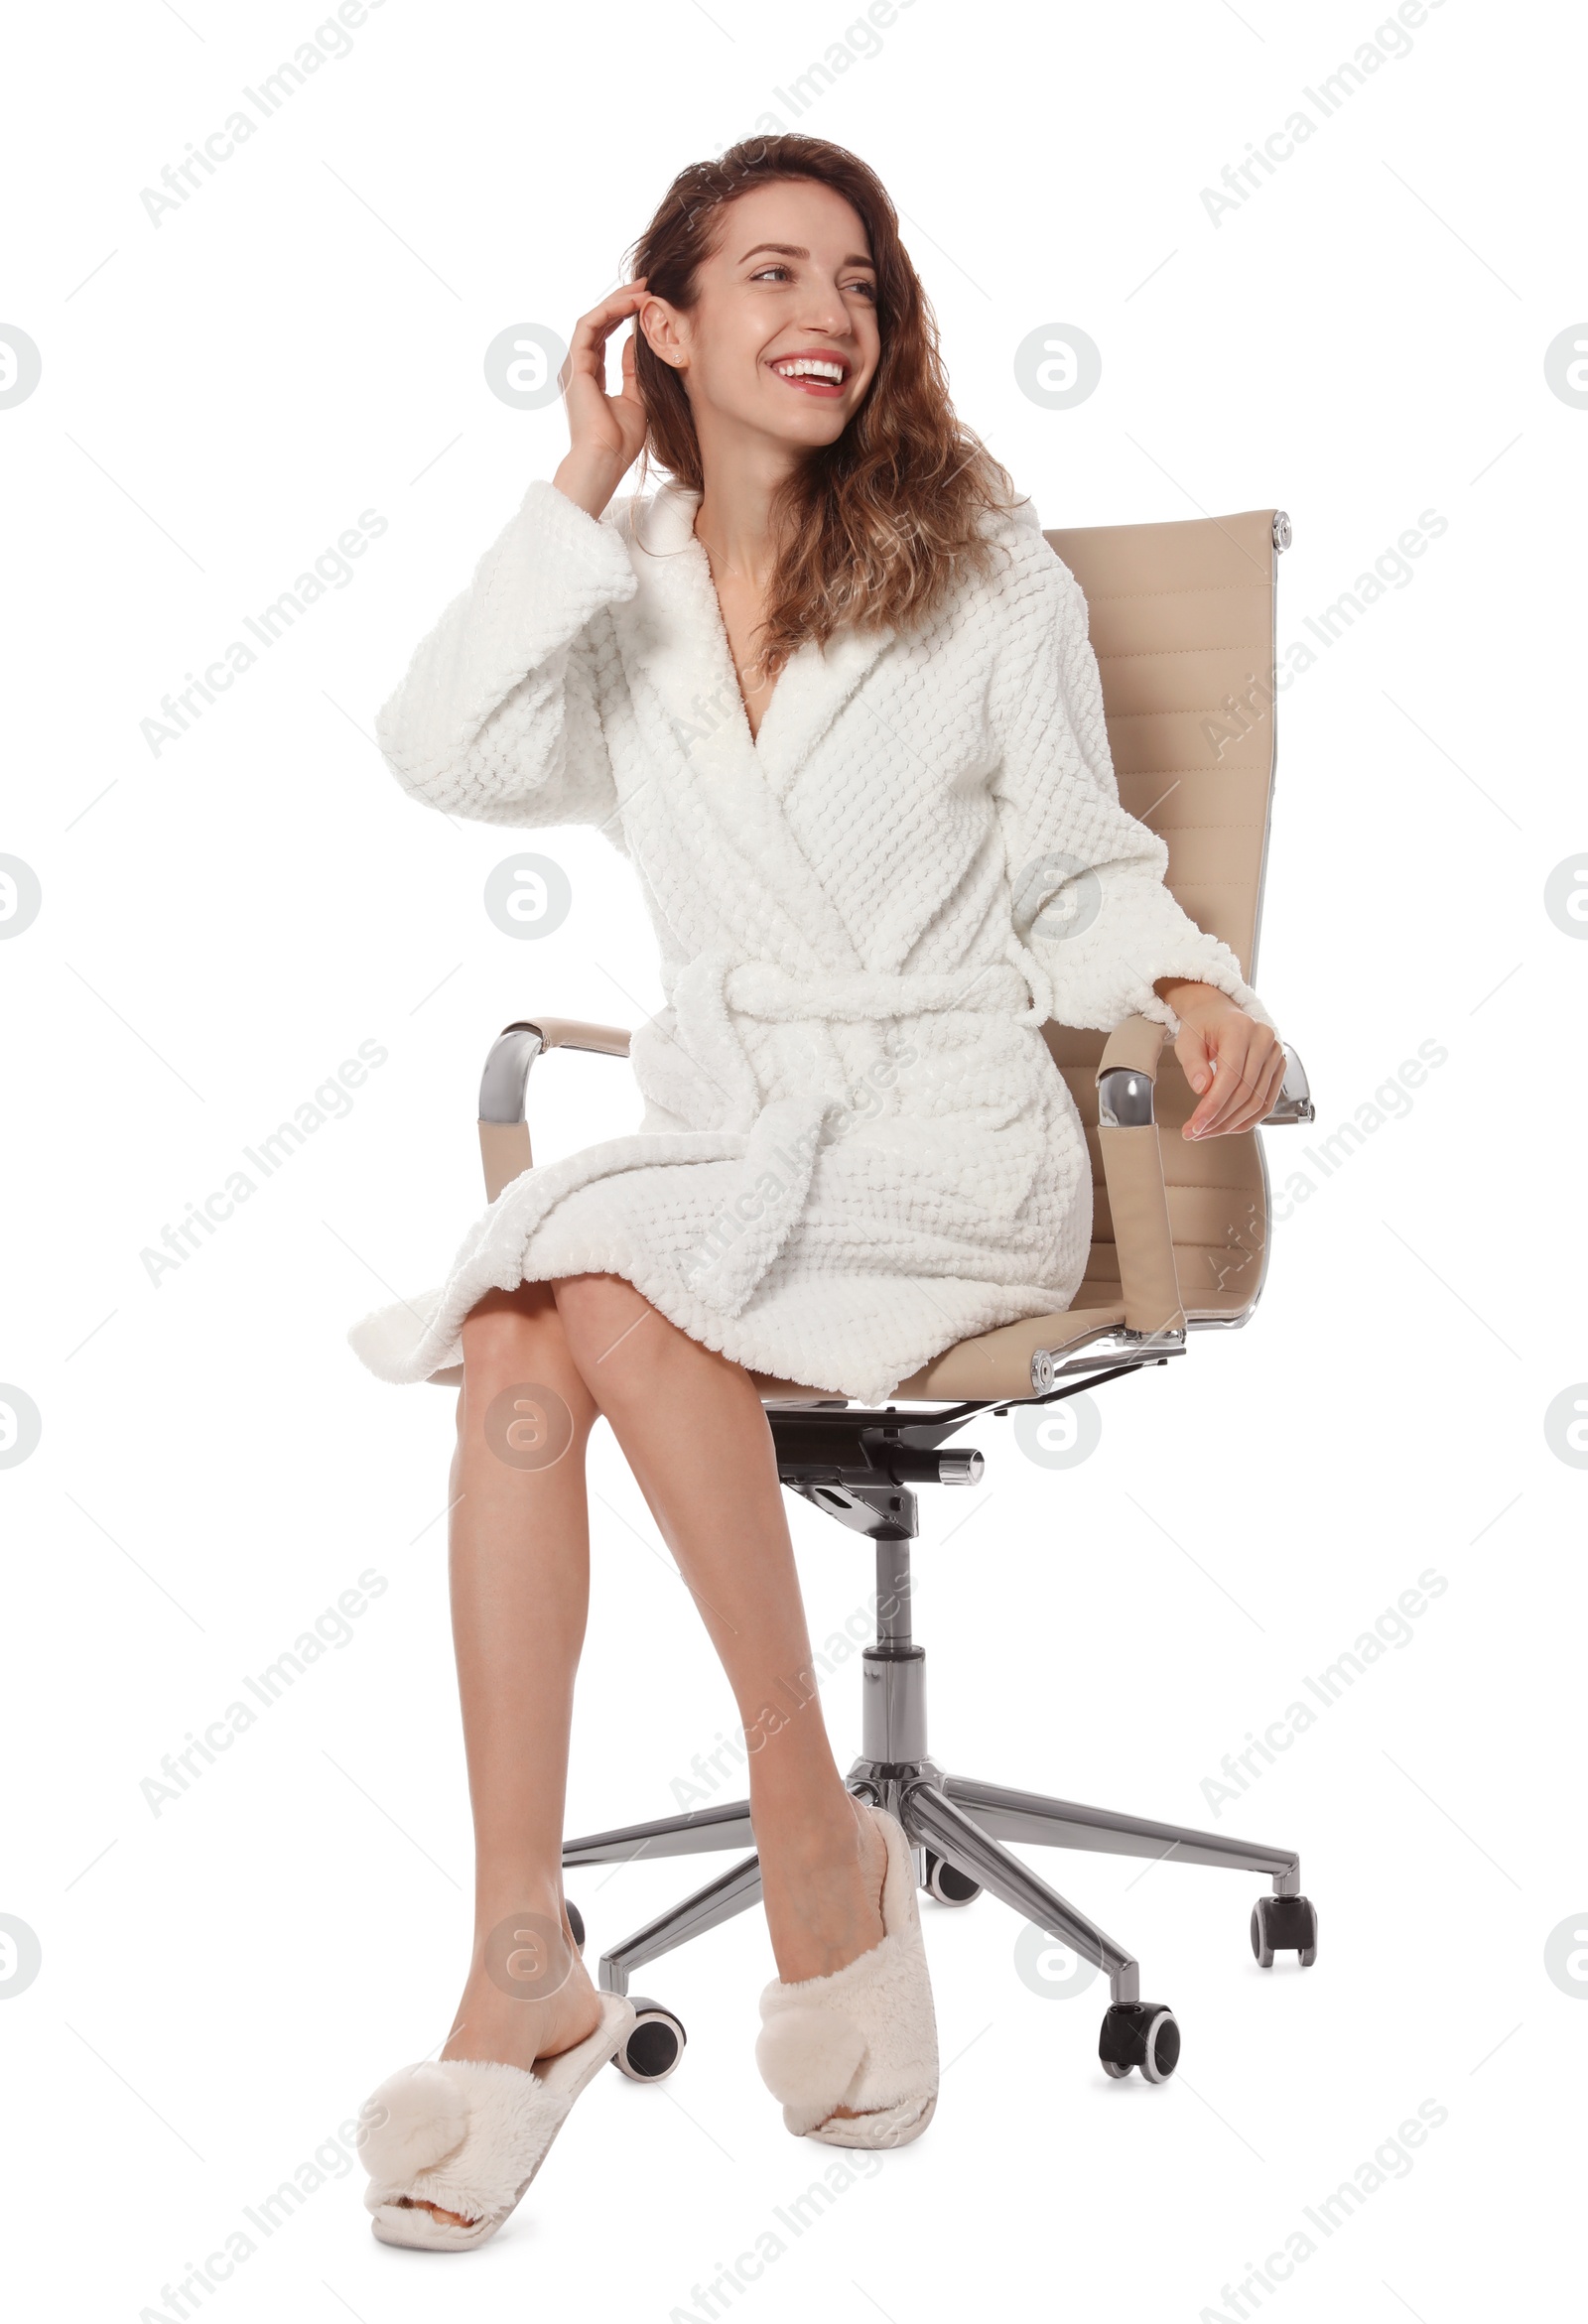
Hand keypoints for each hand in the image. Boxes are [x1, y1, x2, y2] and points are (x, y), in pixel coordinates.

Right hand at [552, 278, 651, 517]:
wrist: (605, 459)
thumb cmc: (620, 440)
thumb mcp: (637, 398)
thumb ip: (633, 370)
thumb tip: (635, 342)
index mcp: (590, 377)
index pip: (605, 336)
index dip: (625, 316)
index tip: (649, 302)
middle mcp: (578, 368)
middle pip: (599, 323)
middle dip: (622, 301)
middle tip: (647, 285)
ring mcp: (574, 365)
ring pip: (593, 319)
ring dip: (618, 301)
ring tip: (643, 290)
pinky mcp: (575, 365)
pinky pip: (589, 326)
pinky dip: (609, 311)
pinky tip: (631, 303)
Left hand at [1154, 980, 1285, 1138]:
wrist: (1218, 1012)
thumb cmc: (1202, 1025)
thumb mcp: (1187, 1041)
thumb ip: (1193, 1064)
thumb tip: (1202, 1089)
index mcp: (1240, 1029)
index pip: (1230, 1076)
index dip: (1212, 1106)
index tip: (1195, 1125)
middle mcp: (1264, 1040)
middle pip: (1245, 1092)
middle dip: (1218, 1119)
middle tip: (1195, 1132)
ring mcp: (1275, 1053)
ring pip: (1257, 1101)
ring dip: (1231, 1123)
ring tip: (1207, 1131)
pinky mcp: (1278, 1067)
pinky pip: (1266, 1101)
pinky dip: (1247, 1119)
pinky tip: (1228, 1126)